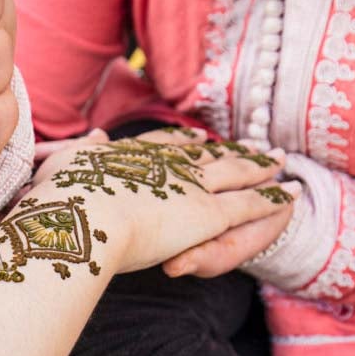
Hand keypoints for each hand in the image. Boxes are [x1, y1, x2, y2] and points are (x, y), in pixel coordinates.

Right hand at [25, 128, 300, 273]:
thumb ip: (85, 151)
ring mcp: (192, 187)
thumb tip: (96, 136)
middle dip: (232, 149)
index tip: (198, 138)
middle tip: (253, 145)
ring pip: (237, 173)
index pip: (168, 145)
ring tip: (278, 160)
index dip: (185, 142)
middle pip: (209, 154)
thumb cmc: (63, 197)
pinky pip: (249, 204)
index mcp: (136, 155)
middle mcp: (169, 165)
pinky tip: (291, 195)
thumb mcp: (65, 165)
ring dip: (259, 166)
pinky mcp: (209, 213)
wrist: (80, 219)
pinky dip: (272, 199)